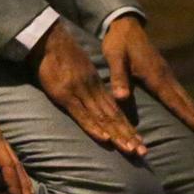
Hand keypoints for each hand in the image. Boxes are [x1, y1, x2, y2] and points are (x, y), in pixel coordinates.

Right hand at [32, 21, 146, 155]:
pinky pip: (81, 115)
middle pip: (113, 117)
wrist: (50, 40)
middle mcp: (93, 91)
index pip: (116, 110)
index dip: (128, 127)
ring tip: (130, 150)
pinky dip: (94, 128)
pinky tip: (105, 139)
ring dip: (117, 135)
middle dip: (128, 135)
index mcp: (97, 85)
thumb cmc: (63, 54)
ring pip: (102, 118)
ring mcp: (80, 93)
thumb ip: (91, 84)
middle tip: (143, 152)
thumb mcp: (83, 68)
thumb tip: (100, 99)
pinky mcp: (65, 96)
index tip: (140, 141)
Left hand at [103, 15, 193, 139]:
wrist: (125, 24)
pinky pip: (180, 93)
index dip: (191, 119)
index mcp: (155, 77)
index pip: (176, 103)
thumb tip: (120, 98)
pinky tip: (191, 111)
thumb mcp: (114, 58)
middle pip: (187, 102)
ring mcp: (166, 74)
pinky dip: (189, 105)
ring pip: (186, 98)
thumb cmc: (119, 42)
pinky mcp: (163, 73)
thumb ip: (118, 77)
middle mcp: (165, 77)